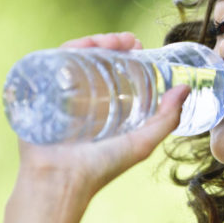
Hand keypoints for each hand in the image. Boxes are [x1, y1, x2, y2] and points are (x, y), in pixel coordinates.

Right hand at [17, 32, 189, 197]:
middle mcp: (78, 97)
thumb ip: (167, 119)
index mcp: (100, 106)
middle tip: (128, 40)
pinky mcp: (37, 93)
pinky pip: (49, 64)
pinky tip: (82, 45)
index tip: (138, 44)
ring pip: (73, 57)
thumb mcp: (142, 142)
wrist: (60, 182)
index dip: (124, 53)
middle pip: (92, 59)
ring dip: (93, 42)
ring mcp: (57, 93)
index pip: (111, 69)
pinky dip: (66, 49)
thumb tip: (186, 88)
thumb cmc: (100, 168)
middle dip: (110, 43)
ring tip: (111, 41)